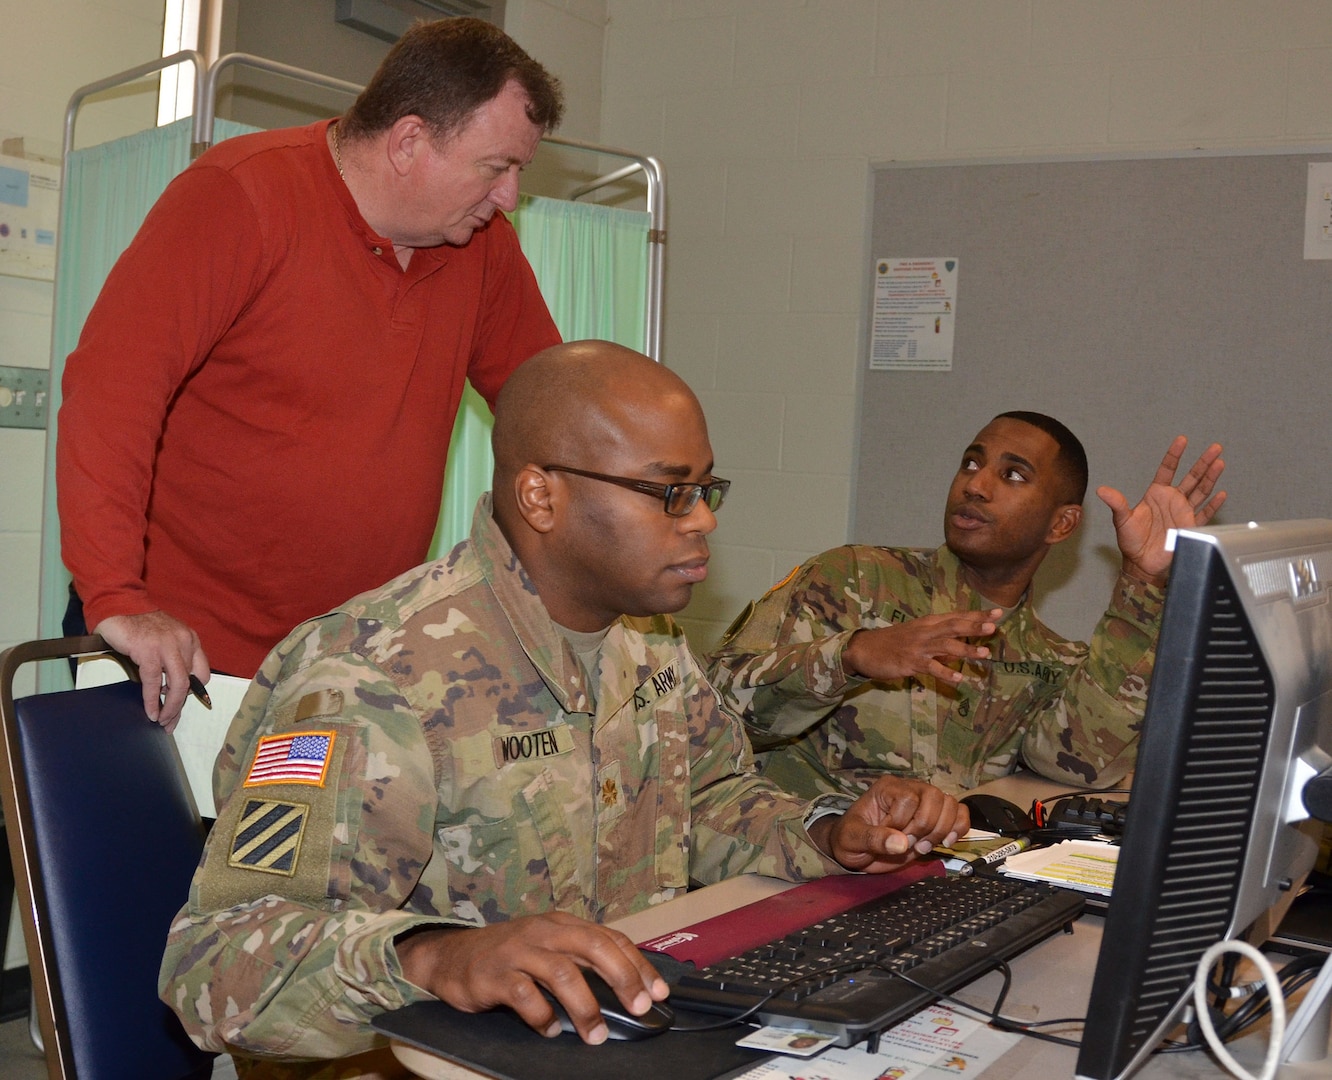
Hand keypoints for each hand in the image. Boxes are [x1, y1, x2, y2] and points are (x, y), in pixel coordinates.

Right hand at [93, 610, 209, 731]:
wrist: (119, 606)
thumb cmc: (141, 626)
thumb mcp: (166, 639)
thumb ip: (174, 658)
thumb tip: (172, 689)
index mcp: (191, 640)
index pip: (202, 672)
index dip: (194, 692)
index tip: (181, 703)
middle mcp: (184, 642)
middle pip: (190, 682)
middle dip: (180, 706)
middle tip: (170, 722)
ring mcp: (167, 646)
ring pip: (177, 685)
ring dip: (170, 707)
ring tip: (161, 721)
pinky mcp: (148, 651)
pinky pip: (154, 682)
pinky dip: (152, 700)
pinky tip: (150, 711)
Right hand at [394, 913, 668, 1044]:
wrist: (451, 956)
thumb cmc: (509, 956)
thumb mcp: (548, 947)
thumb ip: (581, 961)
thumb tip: (628, 987)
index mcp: (562, 923)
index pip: (609, 938)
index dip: (637, 964)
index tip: (659, 991)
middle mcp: (543, 932)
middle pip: (592, 946)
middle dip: (622, 977)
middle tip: (639, 1007)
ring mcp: (518, 951)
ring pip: (562, 973)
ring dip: (585, 1007)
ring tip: (596, 1034)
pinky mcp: (494, 975)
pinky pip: (524, 996)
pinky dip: (542, 1016)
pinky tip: (550, 1030)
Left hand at [808, 778, 968, 873]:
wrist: (857, 849)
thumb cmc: (850, 839)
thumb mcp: (852, 839)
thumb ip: (873, 838)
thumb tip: (901, 843)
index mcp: (887, 788)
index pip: (908, 798)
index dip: (902, 822)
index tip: (888, 838)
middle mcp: (909, 789)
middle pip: (934, 797)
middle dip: (924, 827)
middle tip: (908, 845)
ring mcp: (925, 802)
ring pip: (950, 804)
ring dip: (941, 830)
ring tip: (922, 846)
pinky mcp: (936, 817)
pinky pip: (960, 813)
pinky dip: (959, 828)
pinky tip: (946, 842)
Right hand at [842, 610, 1002, 684]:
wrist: (865, 649)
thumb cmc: (894, 642)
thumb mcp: (917, 633)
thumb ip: (940, 636)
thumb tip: (962, 642)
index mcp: (928, 623)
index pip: (957, 617)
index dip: (977, 616)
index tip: (998, 614)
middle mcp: (925, 632)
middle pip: (953, 627)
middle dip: (974, 627)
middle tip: (993, 627)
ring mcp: (918, 647)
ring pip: (945, 647)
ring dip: (966, 650)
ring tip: (985, 655)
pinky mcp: (910, 663)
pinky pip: (931, 668)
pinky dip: (945, 673)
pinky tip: (959, 679)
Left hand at [1096, 436, 1225, 585]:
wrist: (1141, 562)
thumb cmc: (1130, 540)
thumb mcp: (1122, 520)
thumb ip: (1116, 503)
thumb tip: (1102, 490)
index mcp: (1156, 494)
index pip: (1168, 469)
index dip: (1175, 455)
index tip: (1182, 440)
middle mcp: (1172, 500)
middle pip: (1191, 477)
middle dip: (1203, 462)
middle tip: (1215, 447)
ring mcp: (1183, 512)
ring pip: (1201, 491)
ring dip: (1211, 477)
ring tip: (1220, 462)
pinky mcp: (1190, 527)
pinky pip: (1204, 514)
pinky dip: (1213, 505)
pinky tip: (1221, 494)